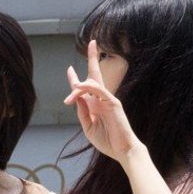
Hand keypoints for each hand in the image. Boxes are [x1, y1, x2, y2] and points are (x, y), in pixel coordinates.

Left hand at [64, 41, 138, 160]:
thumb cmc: (108, 141)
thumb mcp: (88, 127)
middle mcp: (102, 99)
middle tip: (92, 43)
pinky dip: (88, 86)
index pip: (86, 88)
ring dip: (79, 85)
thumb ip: (82, 113)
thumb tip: (76, 97)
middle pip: (96, 75)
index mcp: (96, 105)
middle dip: (94, 58)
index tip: (70, 69)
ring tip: (71, 94)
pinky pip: (99, 90)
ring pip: (93, 83)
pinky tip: (79, 86)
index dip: (76, 78)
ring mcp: (108, 100)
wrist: (122, 150)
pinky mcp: (113, 103)